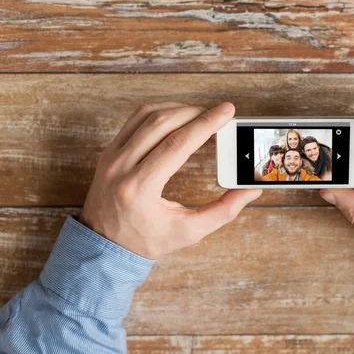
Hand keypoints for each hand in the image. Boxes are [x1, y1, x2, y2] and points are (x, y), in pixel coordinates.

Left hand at [79, 102, 260, 258]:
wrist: (104, 244)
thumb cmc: (146, 240)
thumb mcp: (188, 232)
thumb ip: (223, 211)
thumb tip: (250, 190)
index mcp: (140, 189)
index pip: (177, 144)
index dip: (205, 124)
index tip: (226, 111)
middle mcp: (121, 167)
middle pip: (163, 123)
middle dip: (196, 113)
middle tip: (220, 114)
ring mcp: (111, 156)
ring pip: (147, 115)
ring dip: (178, 109)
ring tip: (201, 115)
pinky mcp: (109, 151)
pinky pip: (135, 119)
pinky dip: (160, 112)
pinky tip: (178, 117)